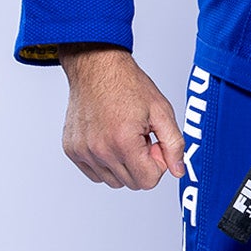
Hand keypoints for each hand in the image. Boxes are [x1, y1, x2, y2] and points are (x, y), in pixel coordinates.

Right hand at [58, 44, 185, 189]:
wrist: (96, 67)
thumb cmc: (127, 84)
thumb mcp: (161, 111)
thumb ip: (174, 144)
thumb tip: (178, 170)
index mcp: (123, 142)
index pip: (148, 181)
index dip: (157, 164)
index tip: (153, 144)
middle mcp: (100, 150)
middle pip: (132, 183)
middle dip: (142, 164)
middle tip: (140, 138)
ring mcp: (83, 152)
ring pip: (113, 181)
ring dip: (123, 164)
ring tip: (123, 136)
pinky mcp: (72, 150)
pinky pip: (95, 173)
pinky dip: (106, 163)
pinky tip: (110, 140)